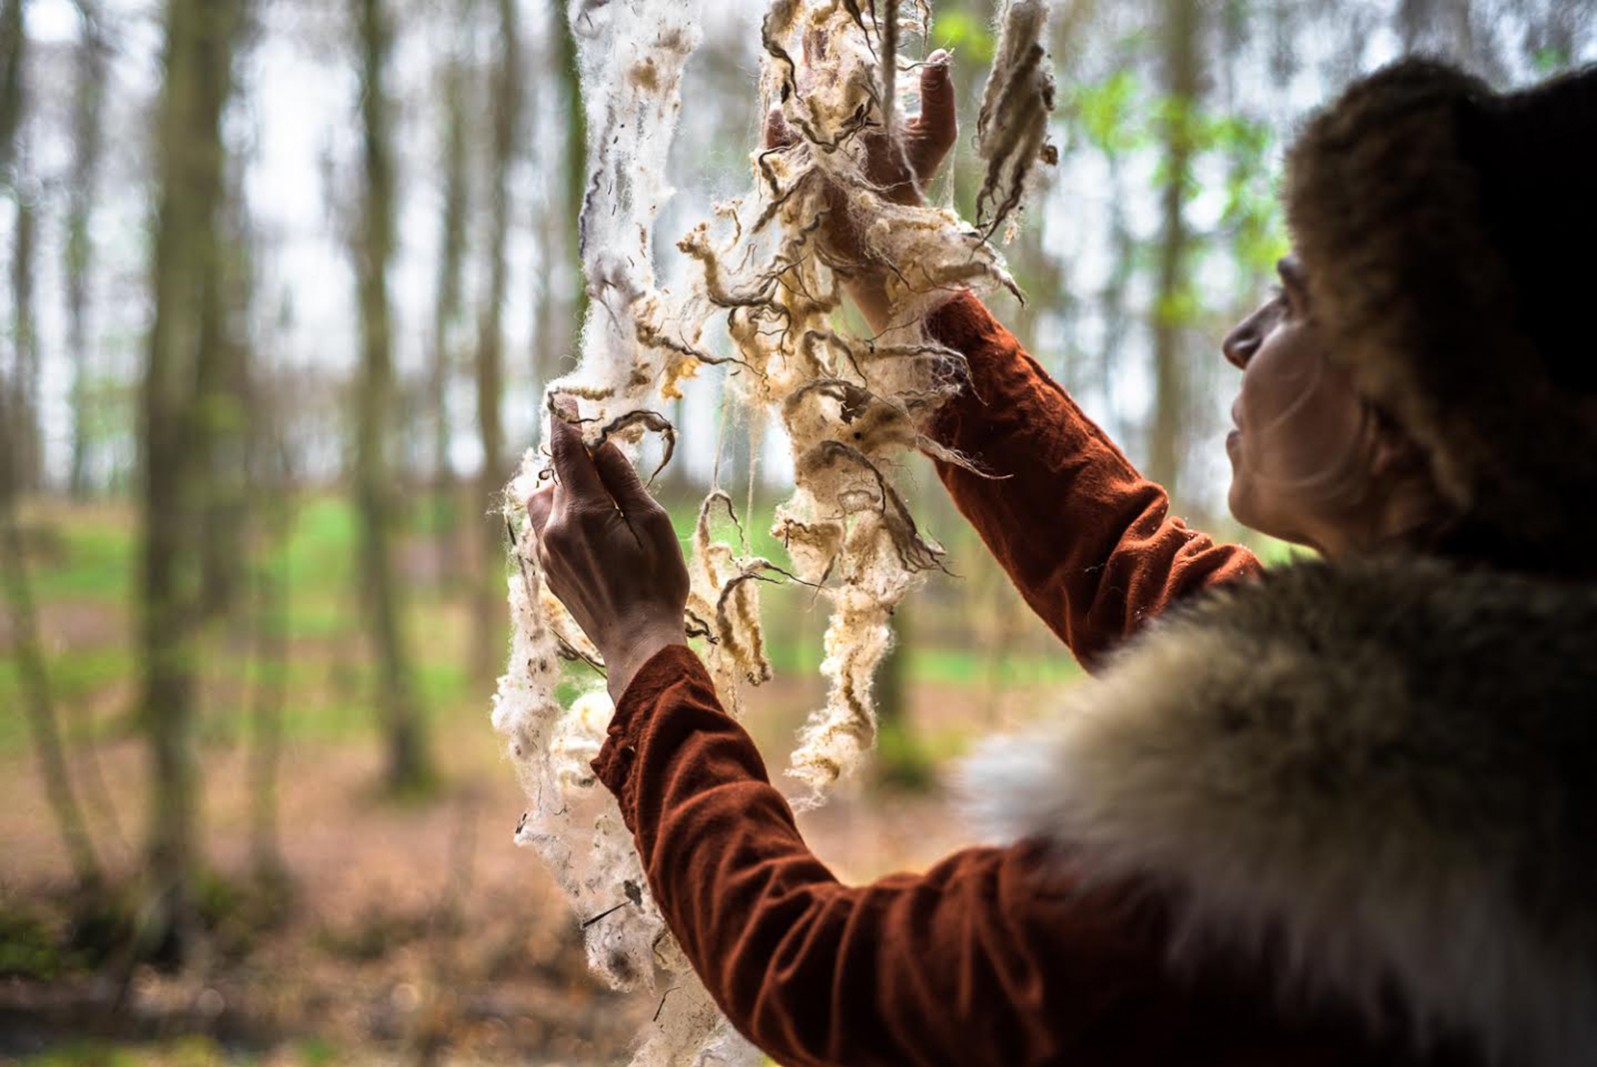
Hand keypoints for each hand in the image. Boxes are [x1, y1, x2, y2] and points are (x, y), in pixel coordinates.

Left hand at [526, 416, 689, 703]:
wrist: (638, 644)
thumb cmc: (657, 585)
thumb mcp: (653, 525)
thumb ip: (624, 482)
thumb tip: (603, 447)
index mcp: (583, 512)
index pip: (566, 452)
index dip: (566, 421)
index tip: (566, 398)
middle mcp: (555, 529)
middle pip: (553, 477)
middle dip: (575, 465)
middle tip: (608, 471)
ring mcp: (547, 554)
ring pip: (543, 504)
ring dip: (564, 494)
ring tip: (599, 506)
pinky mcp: (549, 573)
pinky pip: (546, 531)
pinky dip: (563, 519)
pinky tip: (594, 535)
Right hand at [764, 49, 956, 331]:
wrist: (888, 236)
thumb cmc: (911, 186)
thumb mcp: (934, 138)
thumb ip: (939, 100)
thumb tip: (939, 55)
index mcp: (862, 108)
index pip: (847, 67)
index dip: (842, 44)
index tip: (840, 20)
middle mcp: (833, 122)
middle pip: (816, 80)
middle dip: (815, 56)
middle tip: (815, 31)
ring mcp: (810, 145)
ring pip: (795, 107)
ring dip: (797, 88)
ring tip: (802, 69)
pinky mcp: (794, 170)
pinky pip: (776, 146)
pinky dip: (776, 130)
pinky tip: (782, 113)